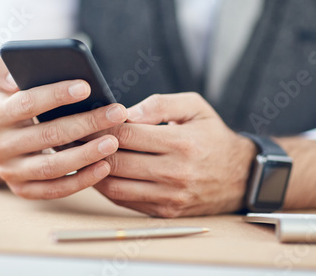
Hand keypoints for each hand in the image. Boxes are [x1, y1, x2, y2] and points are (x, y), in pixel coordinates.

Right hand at [0, 57, 127, 198]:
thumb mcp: (4, 80)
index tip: (87, 87)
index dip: (56, 95)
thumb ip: (3, 67)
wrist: (5, 139)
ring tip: (113, 142)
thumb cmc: (15, 102)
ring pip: (52, 167)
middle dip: (85, 123)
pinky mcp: (22, 190)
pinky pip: (54, 190)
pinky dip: (81, 181)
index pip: (27, 103)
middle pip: (47, 135)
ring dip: (86, 155)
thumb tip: (11, 74)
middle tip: (117, 113)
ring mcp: (9, 172)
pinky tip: (104, 167)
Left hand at [94, 93, 255, 216]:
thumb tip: (127, 113)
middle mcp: (174, 173)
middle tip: (75, 138)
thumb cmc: (213, 136)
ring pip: (115, 187)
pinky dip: (107, 188)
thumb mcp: (195, 108)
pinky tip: (99, 174)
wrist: (240, 177)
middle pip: (116, 162)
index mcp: (181, 143)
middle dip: (90, 148)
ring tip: (81, 156)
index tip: (87, 120)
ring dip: (93, 172)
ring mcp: (169, 196)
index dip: (101, 126)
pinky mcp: (165, 211)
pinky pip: (125, 201)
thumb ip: (160, 104)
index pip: (126, 135)